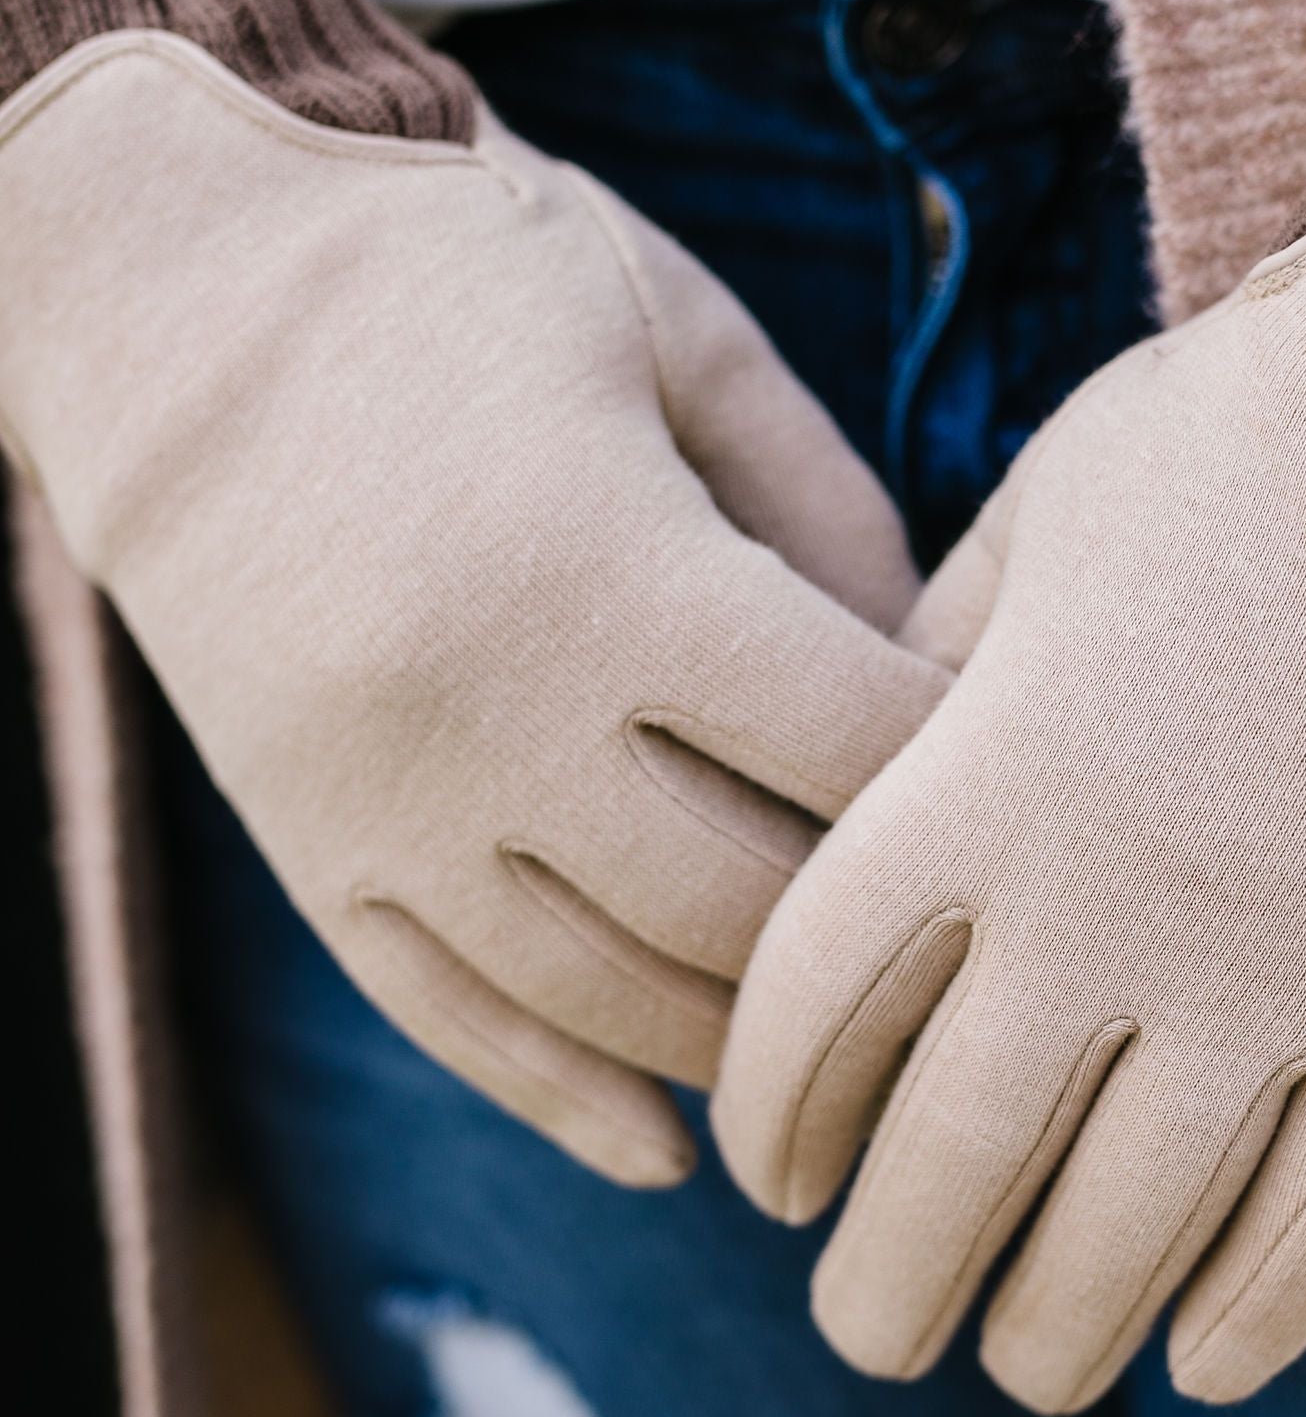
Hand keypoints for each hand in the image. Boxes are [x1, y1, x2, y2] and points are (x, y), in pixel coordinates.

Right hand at [0, 30, 945, 1184]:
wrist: (165, 279)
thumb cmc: (459, 270)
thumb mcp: (672, 329)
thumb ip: (825, 502)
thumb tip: (937, 681)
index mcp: (609, 567)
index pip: (848, 746)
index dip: (961, 777)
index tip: (1030, 785)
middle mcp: (492, 714)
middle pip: (746, 910)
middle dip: (874, 943)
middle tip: (966, 955)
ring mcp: (387, 802)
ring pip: (613, 999)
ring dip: (745, 1040)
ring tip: (847, 1047)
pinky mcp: (310, 848)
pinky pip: (454, 1022)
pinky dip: (568, 1099)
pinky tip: (668, 1147)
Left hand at [712, 130, 1305, 1406]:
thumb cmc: (1266, 440)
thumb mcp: (1045, 517)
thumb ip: (940, 663)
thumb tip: (872, 762)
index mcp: (975, 786)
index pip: (807, 1022)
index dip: (772, 1128)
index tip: (774, 1180)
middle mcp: (1101, 916)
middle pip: (944, 1176)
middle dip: (886, 1290)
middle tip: (871, 1331)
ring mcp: (1273, 986)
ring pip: (1121, 1244)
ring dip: (1050, 1337)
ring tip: (1025, 1361)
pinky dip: (1247, 1321)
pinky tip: (1200, 1359)